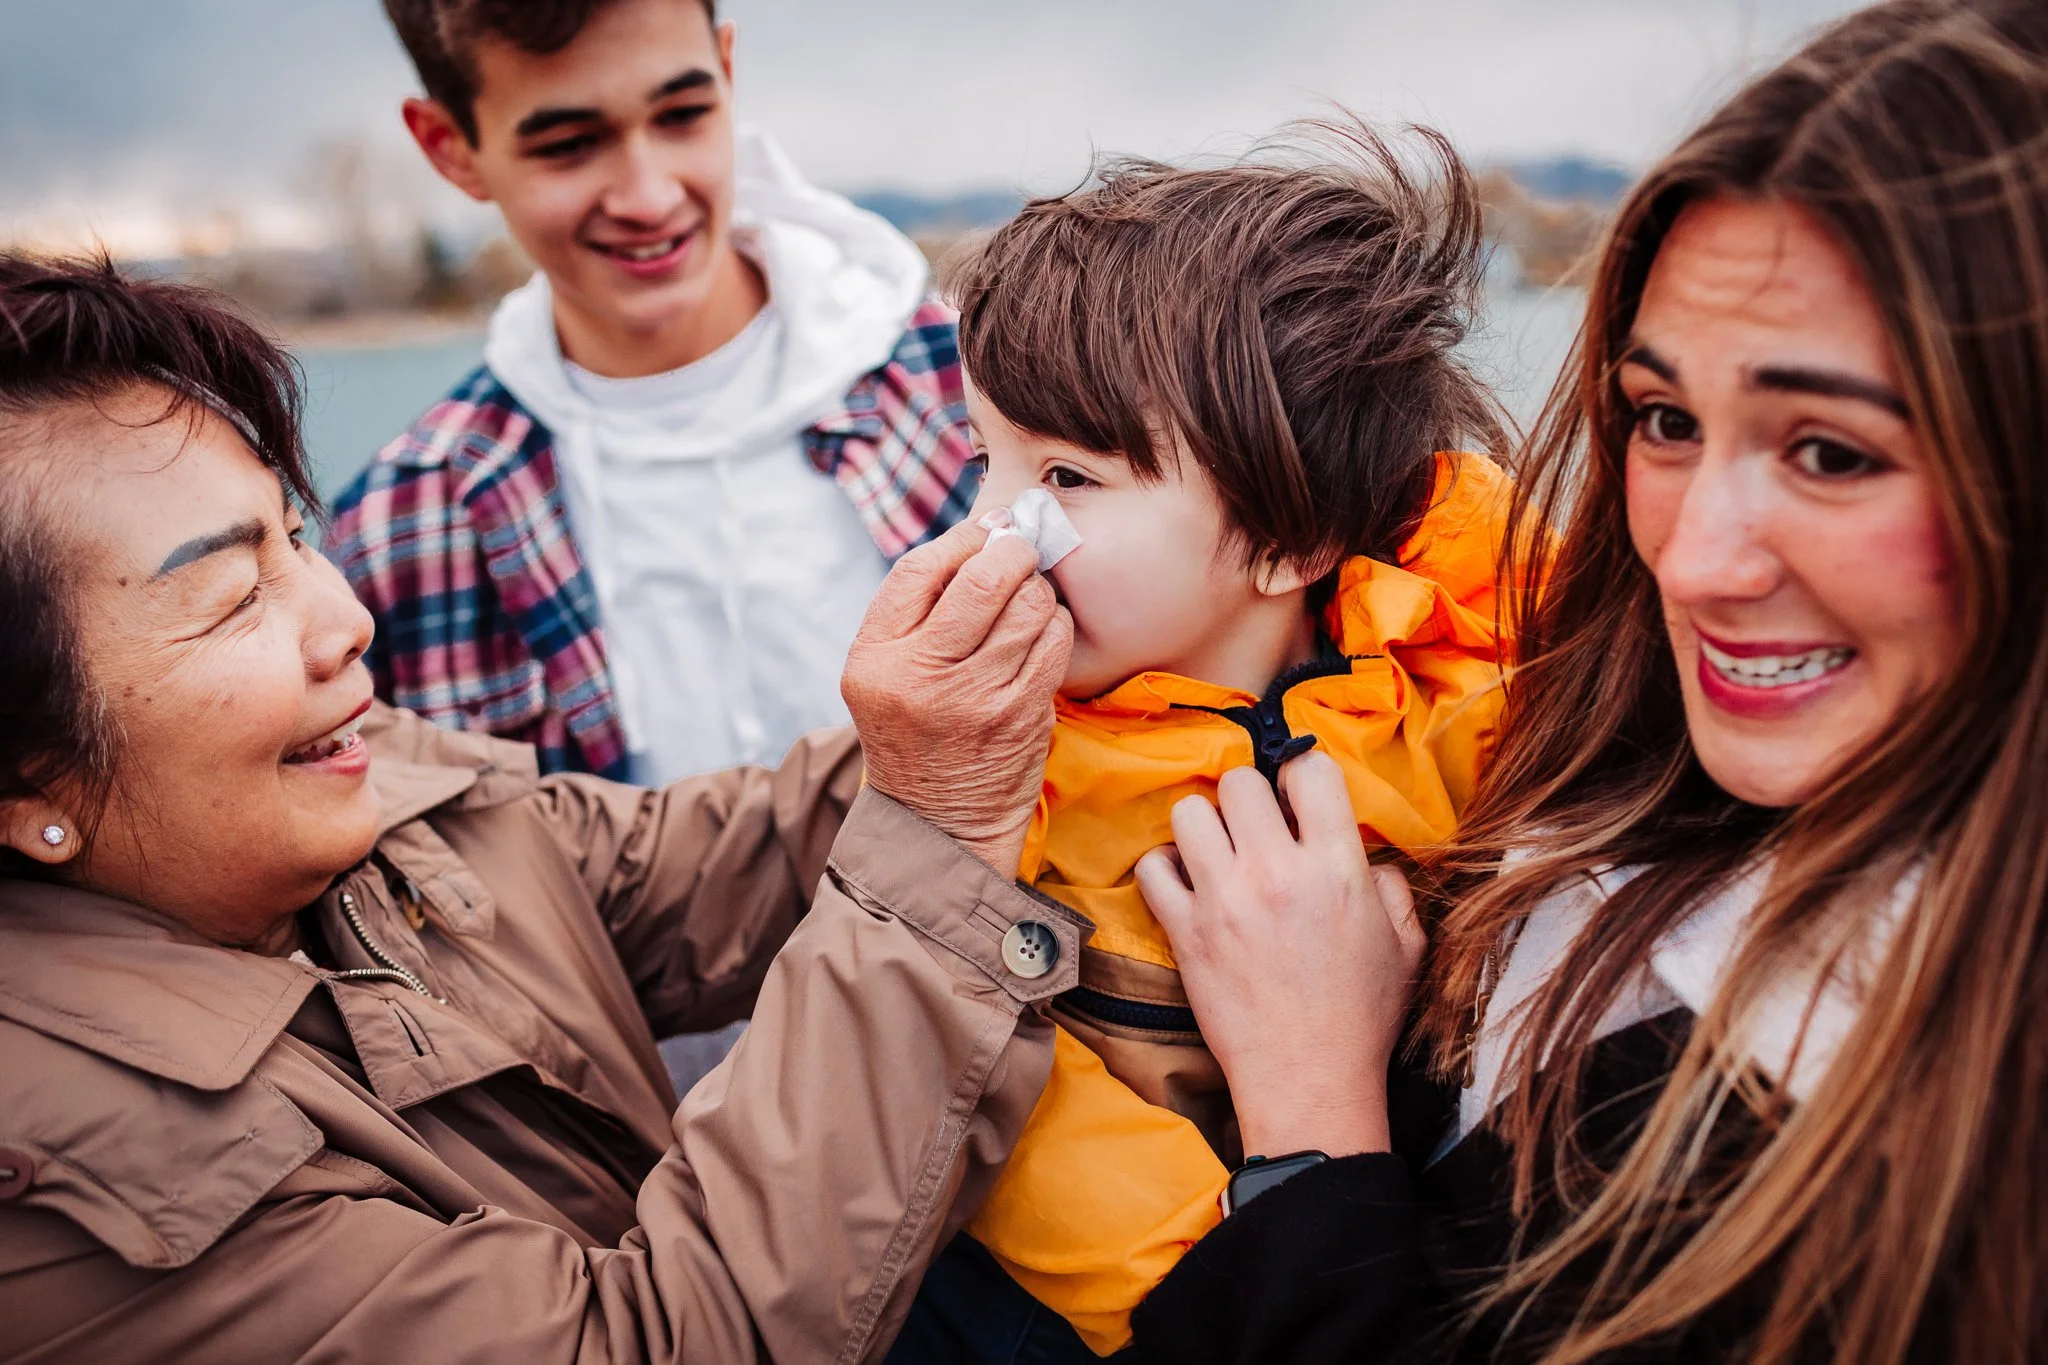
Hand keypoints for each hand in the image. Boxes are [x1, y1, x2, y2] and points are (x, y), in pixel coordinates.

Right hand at [843, 518, 1072, 874]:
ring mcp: (974, 697)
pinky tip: (1044, 634)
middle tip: (1023, 551)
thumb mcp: (884, 676)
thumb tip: (987, 535)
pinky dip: (1055, 626)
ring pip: (1028, 606)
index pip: (918, 569)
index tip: (987, 532)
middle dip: (1014, 553)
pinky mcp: (1020, 715)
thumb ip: (917, 613)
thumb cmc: (916, 735)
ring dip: (1039, 591)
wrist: (938, 823)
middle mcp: (920, 675)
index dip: (961, 540)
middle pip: (982, 579)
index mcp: (875, 657)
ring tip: (1031, 599)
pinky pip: (1053, 642)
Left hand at [1135, 753, 1425, 1157]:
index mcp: (1337, 868)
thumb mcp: (1407, 946)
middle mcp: (1276, 872)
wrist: (1308, 1081)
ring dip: (1205, 826)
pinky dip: (1165, 868)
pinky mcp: (1185, 931)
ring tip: (1218, 852)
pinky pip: (1152, 866)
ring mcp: (1224, 900)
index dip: (1302, 774)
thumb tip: (1364, 853)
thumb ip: (1392, 885)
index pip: (1309, 769)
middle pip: (1240, 781)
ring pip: (1189, 811)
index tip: (1298, 798)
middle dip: (1249, 798)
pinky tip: (1187, 884)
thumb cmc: (1362, 1018)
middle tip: (1255, 829)